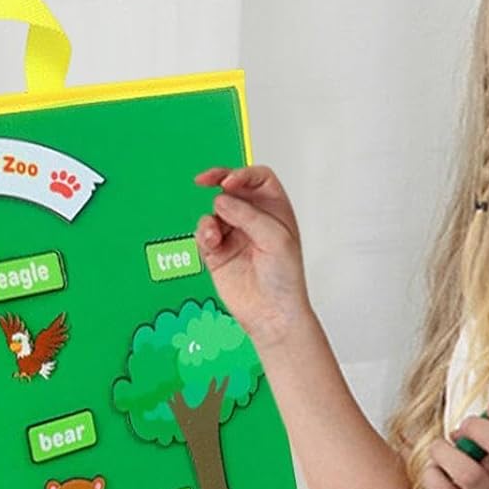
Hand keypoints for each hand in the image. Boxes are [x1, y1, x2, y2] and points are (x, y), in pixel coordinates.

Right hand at [193, 164, 311, 349]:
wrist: (271, 314)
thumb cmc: (285, 279)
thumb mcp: (276, 239)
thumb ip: (248, 215)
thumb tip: (221, 200)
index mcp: (275, 209)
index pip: (258, 178)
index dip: (243, 174)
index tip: (229, 182)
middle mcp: (253, 218)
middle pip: (232, 187)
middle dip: (218, 180)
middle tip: (205, 179)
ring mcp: (234, 233)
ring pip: (214, 210)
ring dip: (211, 219)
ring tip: (215, 235)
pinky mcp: (217, 251)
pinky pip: (203, 232)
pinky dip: (204, 234)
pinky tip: (212, 243)